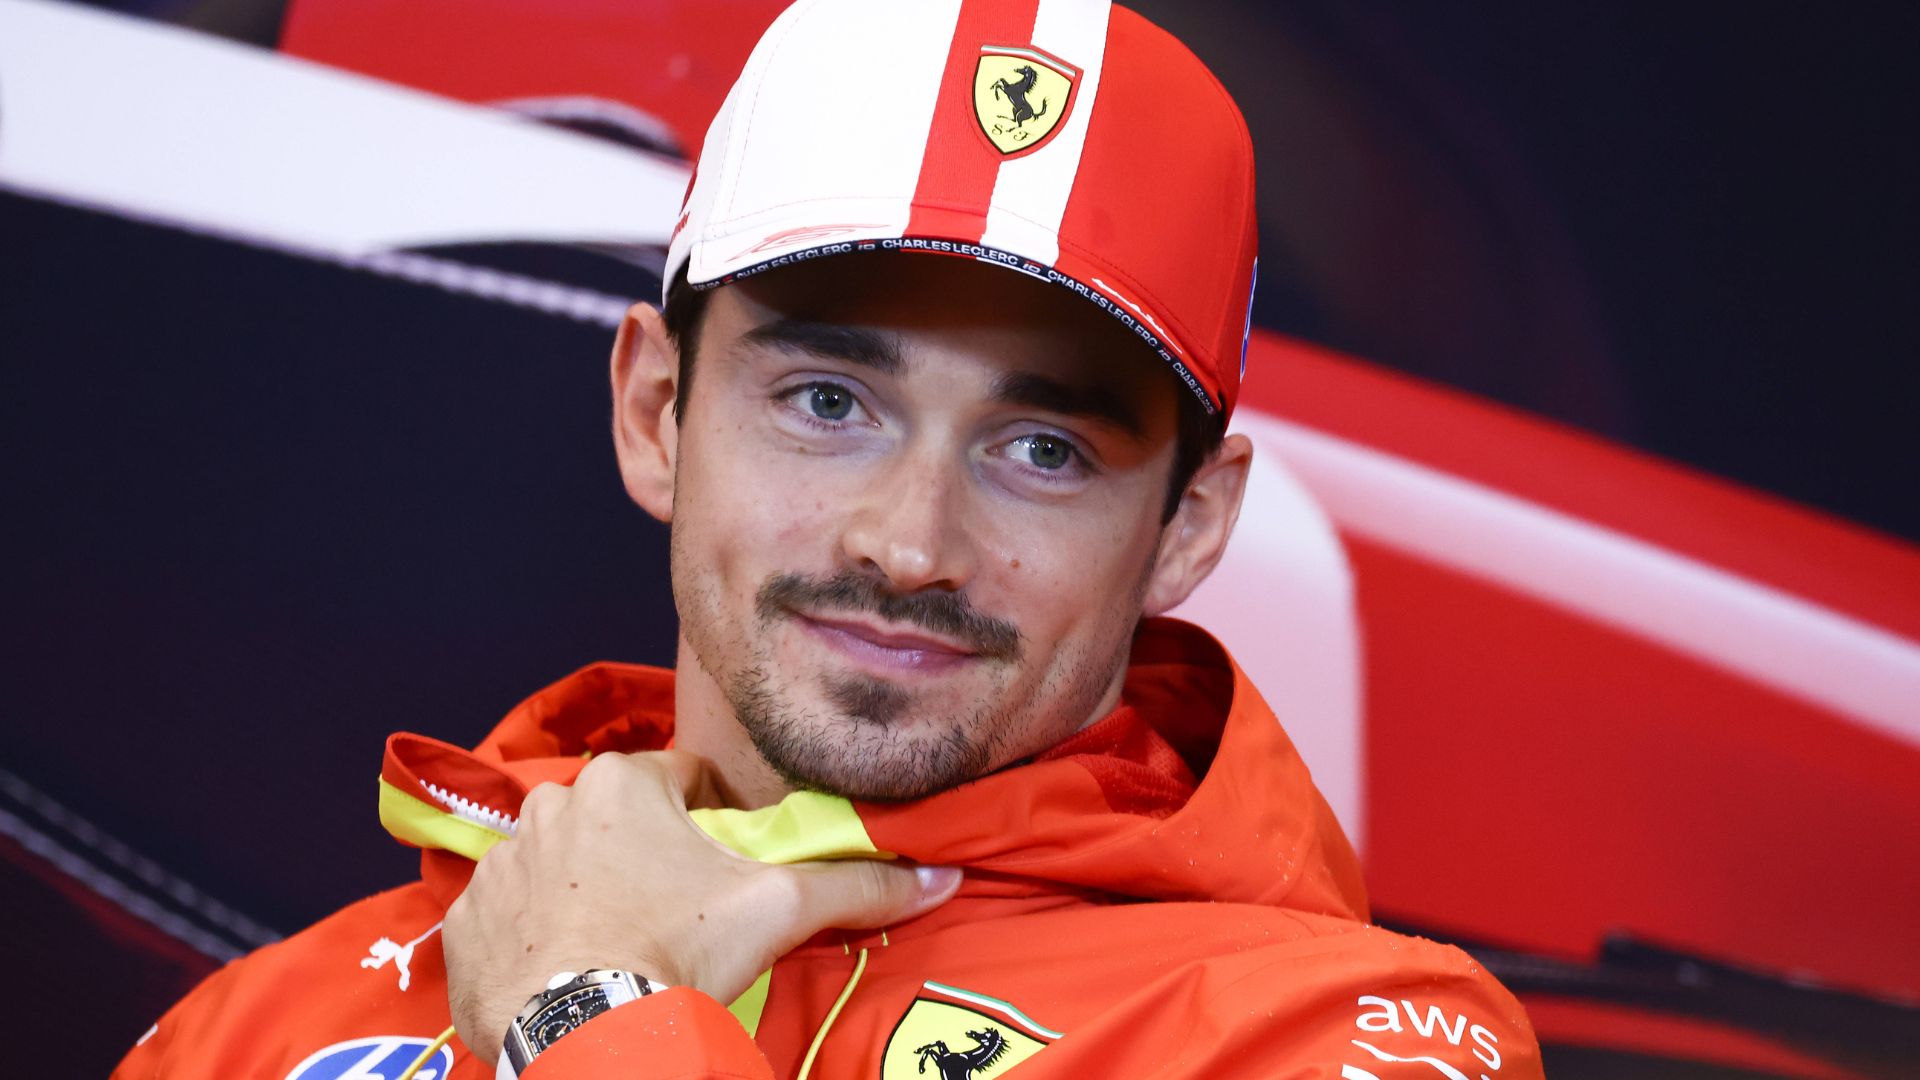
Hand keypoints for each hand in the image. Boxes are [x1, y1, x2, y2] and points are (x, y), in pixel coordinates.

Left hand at [442, 750, 961, 1063]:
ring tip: (623, 948)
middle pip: (618, 821)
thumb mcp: (776, 909)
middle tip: (677, 914)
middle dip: (645, 857)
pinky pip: (508, 917)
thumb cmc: (678, 950)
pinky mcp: (464, 923)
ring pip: (561, 865)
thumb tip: (941, 875)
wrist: (585, 1032)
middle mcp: (549, 805)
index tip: (725, 868)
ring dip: (588, 893)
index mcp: (623, 783)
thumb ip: (855, 883)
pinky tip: (570, 973)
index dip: (713, 821)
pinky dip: (535, 939)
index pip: (683, 780)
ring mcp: (498, 864)